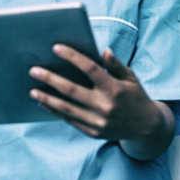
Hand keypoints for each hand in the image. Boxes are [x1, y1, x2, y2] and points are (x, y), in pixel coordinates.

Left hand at [29, 45, 161, 141]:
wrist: (146, 128)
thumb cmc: (136, 97)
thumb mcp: (130, 78)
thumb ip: (115, 65)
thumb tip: (103, 50)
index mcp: (115, 89)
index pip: (90, 69)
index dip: (72, 57)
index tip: (56, 47)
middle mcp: (105, 106)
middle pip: (72, 90)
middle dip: (51, 79)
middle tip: (33, 70)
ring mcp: (98, 121)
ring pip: (67, 108)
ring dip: (47, 99)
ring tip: (32, 90)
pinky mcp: (93, 132)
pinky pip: (70, 120)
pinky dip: (55, 111)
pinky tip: (43, 103)